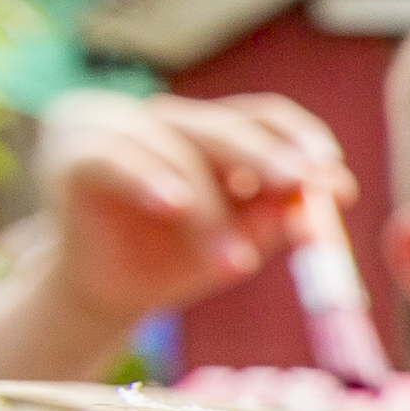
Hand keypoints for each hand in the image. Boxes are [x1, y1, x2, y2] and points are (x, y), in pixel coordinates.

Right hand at [34, 91, 354, 331]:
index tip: (336, 179)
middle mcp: (163, 120)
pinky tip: (176, 206)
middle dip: (269, 159)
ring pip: (177, 153)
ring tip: (236, 265)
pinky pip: (115, 160)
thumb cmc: (176, 259)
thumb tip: (324, 192)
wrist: (105, 293)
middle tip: (300, 186)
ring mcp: (114, 129)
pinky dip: (148, 180)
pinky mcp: (72, 155)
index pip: (261, 117)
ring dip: (212, 213)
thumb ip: (277, 211)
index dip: (301, 141)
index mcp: (207, 131)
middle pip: (224, 128)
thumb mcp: (240, 237)